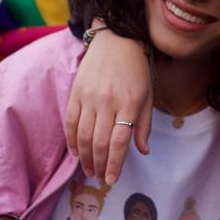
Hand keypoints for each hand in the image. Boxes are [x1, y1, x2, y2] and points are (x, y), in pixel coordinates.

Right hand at [65, 24, 152, 184]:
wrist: (117, 39)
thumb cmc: (137, 70)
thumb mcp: (147, 96)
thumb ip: (144, 126)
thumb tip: (143, 151)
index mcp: (128, 104)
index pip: (118, 142)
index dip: (114, 164)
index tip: (112, 180)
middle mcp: (107, 102)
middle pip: (99, 143)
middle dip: (99, 165)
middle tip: (100, 178)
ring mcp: (89, 97)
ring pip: (83, 136)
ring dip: (84, 158)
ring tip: (89, 170)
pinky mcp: (76, 92)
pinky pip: (71, 122)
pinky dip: (72, 140)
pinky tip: (76, 153)